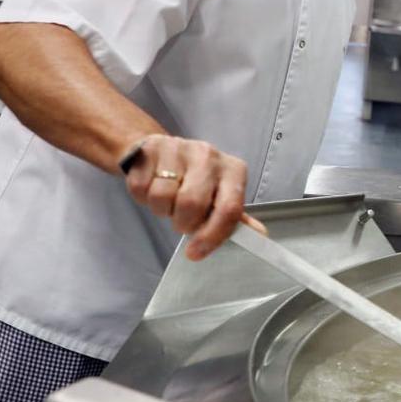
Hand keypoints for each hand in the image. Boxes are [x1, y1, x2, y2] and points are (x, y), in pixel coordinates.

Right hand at [122, 134, 266, 260]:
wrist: (161, 151)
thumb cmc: (197, 181)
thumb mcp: (221, 196)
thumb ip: (236, 217)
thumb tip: (259, 236)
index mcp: (233, 170)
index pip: (228, 209)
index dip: (212, 236)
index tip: (196, 253)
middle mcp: (208, 155)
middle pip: (192, 204)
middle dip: (183, 223)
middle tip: (182, 221)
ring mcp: (178, 148)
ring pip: (162, 197)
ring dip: (162, 210)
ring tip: (168, 203)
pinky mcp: (149, 149)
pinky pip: (141, 188)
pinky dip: (143, 198)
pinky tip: (152, 188)